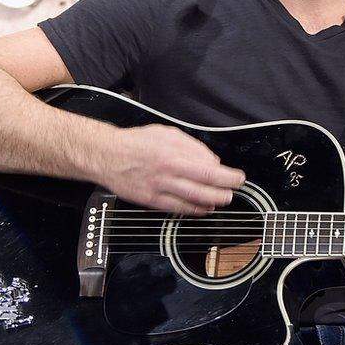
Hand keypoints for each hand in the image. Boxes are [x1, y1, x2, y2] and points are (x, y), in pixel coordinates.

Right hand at [99, 124, 244, 214]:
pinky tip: (203, 208)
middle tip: (235, 190)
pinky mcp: (150, 200)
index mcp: (173, 154)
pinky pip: (177, 209)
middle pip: (203, 187)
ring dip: (212, 202)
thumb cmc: (137, 142)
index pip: (208, 169)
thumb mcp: (168, 134)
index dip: (226, 176)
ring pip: (192, 201)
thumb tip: (212, 161)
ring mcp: (158, 189)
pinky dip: (193, 210)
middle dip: (224, 191)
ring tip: (223, 200)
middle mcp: (167, 173)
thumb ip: (192, 147)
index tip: (238, 177)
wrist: (106, 155)